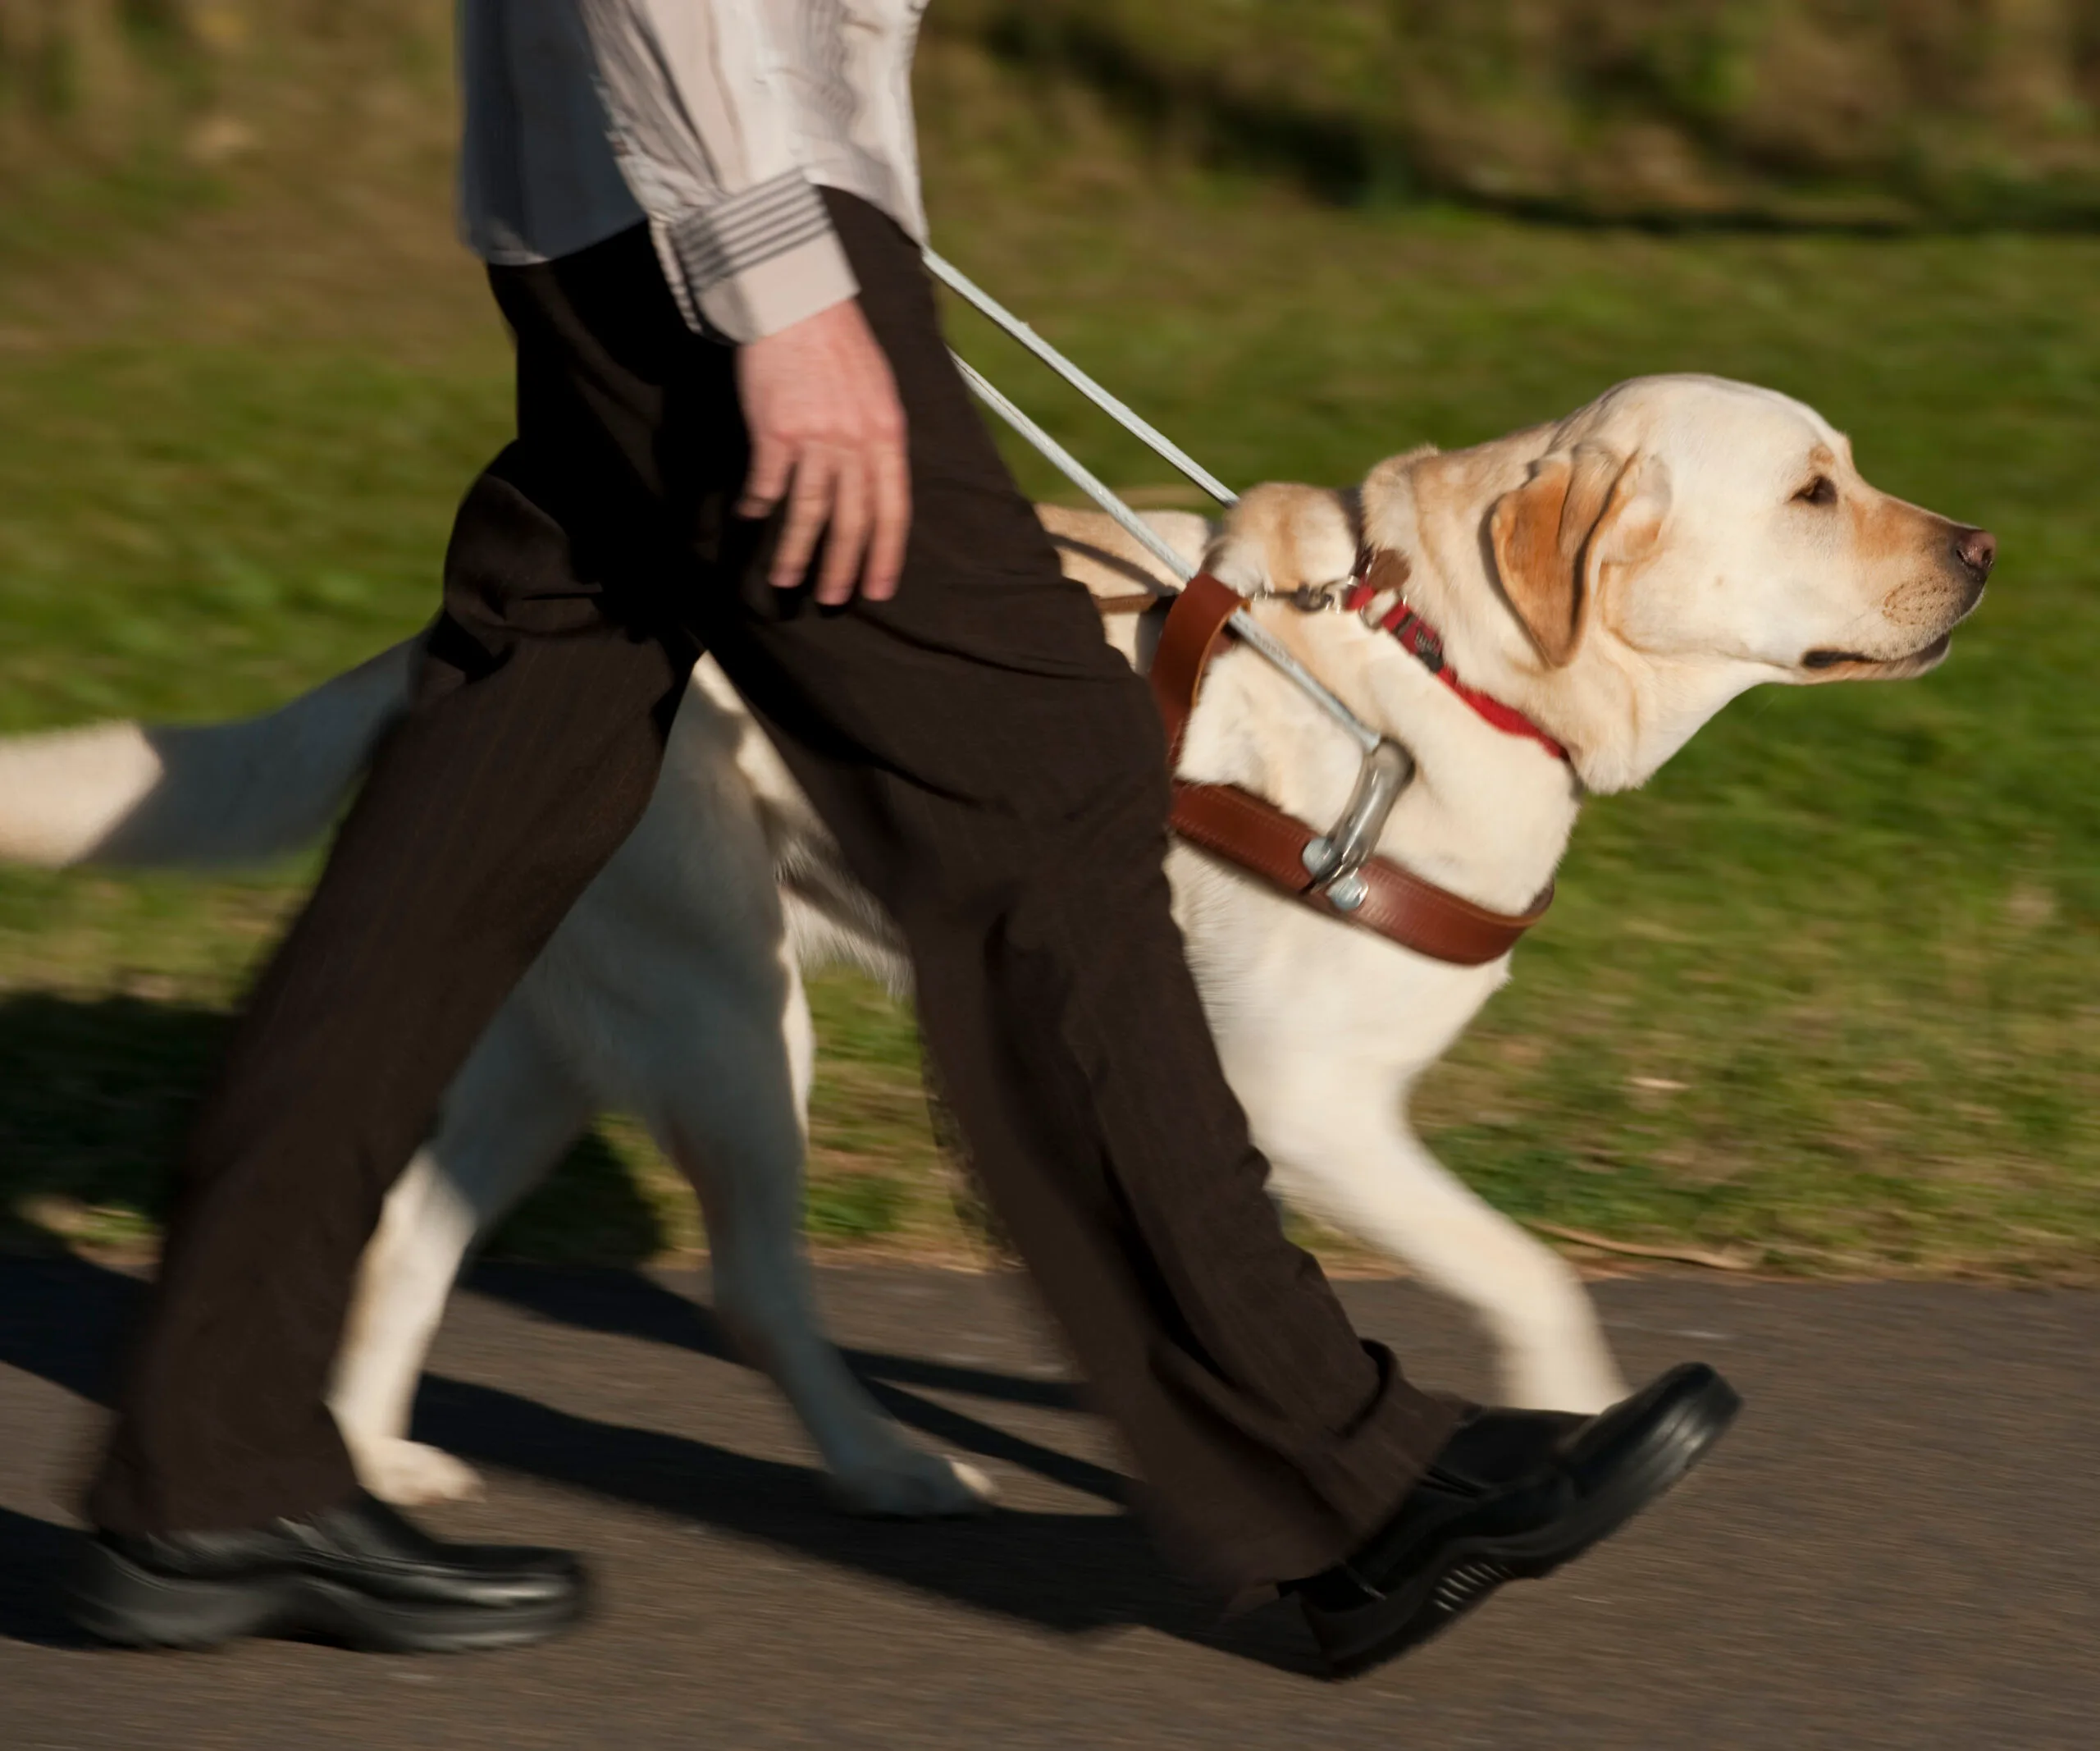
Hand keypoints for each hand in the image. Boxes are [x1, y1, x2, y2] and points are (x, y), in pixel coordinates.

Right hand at [735, 299, 910, 605]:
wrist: (797, 298)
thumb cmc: (837, 342)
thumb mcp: (879, 390)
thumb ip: (879, 437)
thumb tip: (877, 479)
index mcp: (888, 435)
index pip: (894, 510)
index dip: (886, 554)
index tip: (878, 589)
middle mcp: (857, 442)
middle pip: (853, 520)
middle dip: (842, 566)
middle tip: (832, 599)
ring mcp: (817, 438)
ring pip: (809, 512)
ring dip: (796, 552)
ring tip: (785, 580)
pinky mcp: (776, 430)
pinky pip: (767, 483)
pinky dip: (757, 507)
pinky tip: (749, 522)